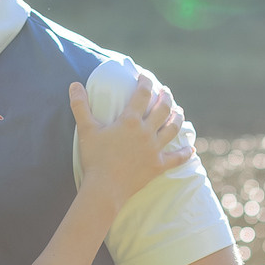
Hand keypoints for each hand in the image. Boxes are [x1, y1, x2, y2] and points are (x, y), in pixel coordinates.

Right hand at [70, 69, 189, 210]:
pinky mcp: (158, 165)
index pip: (143, 94)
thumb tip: (74, 84)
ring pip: (173, 128)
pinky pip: (176, 158)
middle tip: (166, 91)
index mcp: (130, 120)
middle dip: (166, 96)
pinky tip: (191, 149)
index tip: (145, 76)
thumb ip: (80, 105)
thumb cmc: (94, 158)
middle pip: (163, 108)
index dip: (146, 81)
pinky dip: (185, 153)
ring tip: (179, 110)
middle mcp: (146, 132)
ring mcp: (154, 149)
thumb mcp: (86, 130)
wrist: (104, 188)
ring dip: (178, 117)